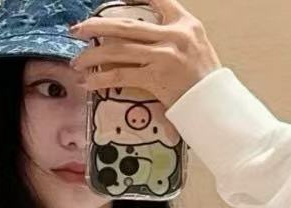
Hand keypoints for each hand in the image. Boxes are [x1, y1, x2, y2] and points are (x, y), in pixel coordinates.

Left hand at [67, 0, 222, 108]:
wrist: (214, 102)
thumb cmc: (204, 77)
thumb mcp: (196, 43)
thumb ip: (173, 32)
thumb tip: (144, 32)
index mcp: (184, 23)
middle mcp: (172, 35)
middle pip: (125, 26)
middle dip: (96, 26)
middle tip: (77, 30)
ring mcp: (163, 56)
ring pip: (118, 51)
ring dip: (93, 56)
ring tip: (77, 62)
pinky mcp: (155, 78)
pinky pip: (121, 75)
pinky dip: (101, 79)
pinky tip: (88, 82)